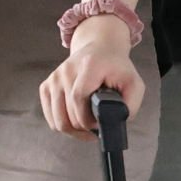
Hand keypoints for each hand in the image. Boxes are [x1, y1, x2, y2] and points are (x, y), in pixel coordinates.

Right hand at [39, 14, 148, 137]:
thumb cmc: (116, 69)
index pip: (78, 98)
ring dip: (73, 131)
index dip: (88, 119)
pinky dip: (63, 125)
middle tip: (97, 126)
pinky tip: (77, 121)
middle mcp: (67, 70)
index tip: (99, 124)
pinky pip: (51, 118)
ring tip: (87, 127)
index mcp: (89, 65)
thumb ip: (130, 104)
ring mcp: (54, 78)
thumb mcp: (134, 83)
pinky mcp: (46, 86)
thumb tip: (113, 123)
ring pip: (57, 121)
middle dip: (83, 128)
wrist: (99, 50)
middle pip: (67, 115)